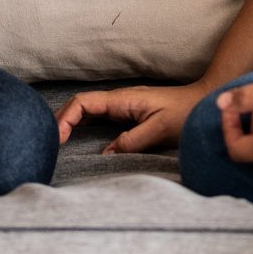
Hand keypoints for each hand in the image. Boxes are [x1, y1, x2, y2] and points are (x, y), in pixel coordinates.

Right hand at [55, 80, 209, 154]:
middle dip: (61, 120)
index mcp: (122, 99)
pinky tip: (77, 138)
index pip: (84, 102)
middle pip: (80, 105)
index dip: (66, 118)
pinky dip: (83, 125)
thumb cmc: (185, 113)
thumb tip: (106, 153)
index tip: (57, 138)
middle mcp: (119, 100)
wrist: (203, 103)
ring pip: (87, 110)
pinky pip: (98, 117)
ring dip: (70, 122)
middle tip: (50, 143)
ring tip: (57, 142)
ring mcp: (122, 106)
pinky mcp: (127, 114)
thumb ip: (132, 140)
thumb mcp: (160, 129)